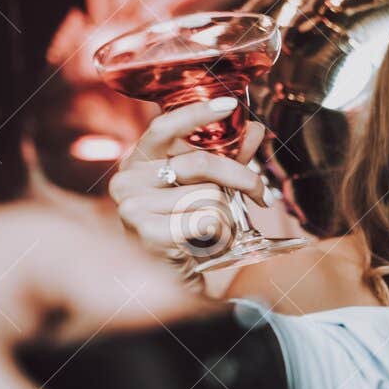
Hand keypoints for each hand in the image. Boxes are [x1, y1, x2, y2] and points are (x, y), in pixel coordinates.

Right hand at [109, 99, 266, 259]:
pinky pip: (206, 220)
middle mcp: (128, 180)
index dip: (196, 113)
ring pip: (210, 196)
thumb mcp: (208, 190)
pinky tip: (206, 246)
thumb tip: (253, 129)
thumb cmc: (190, 233)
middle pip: (202, 162)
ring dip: (226, 218)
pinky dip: (220, 235)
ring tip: (213, 233)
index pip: (165, 126)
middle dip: (242, 178)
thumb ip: (228, 158)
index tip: (229, 104)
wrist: (177, 283)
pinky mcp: (145, 232)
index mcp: (139, 162)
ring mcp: (131, 206)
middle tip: (261, 195)